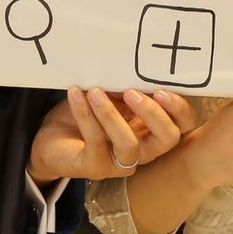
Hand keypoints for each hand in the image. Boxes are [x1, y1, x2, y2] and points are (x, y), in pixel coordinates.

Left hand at [27, 86, 196, 183]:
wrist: (51, 136)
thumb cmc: (88, 111)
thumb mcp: (111, 95)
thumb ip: (127, 88)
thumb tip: (137, 66)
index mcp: (151, 129)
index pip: (180, 125)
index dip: (179, 109)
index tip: (161, 88)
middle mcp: (142, 149)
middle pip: (167, 139)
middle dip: (154, 114)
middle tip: (131, 92)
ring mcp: (119, 163)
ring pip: (129, 144)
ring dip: (111, 114)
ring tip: (95, 91)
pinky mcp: (94, 168)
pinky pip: (95, 141)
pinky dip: (86, 114)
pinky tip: (76, 94)